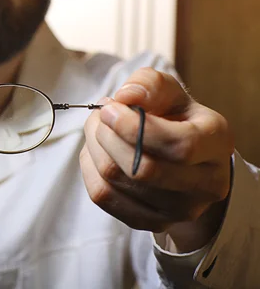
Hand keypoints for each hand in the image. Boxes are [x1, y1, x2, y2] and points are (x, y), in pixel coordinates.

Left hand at [80, 67, 233, 251]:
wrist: (182, 158)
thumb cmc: (174, 118)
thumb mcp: (168, 92)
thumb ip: (148, 84)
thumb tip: (124, 96)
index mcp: (217, 143)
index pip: (180, 145)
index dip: (135, 127)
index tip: (109, 108)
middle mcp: (206, 184)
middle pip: (143, 169)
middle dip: (108, 136)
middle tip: (100, 116)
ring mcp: (179, 210)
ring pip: (117, 182)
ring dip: (94, 148)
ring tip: (98, 129)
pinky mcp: (151, 222)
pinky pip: (104, 197)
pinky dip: (90, 169)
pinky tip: (97, 153)